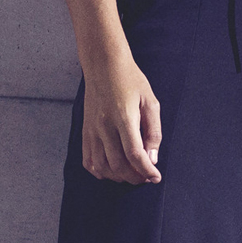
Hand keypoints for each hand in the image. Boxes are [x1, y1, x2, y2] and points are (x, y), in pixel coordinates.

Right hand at [81, 58, 162, 184]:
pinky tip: (112, 170)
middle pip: (118, 165)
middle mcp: (105, 126)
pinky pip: (88, 160)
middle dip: (135, 177)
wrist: (104, 65)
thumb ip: (153, 131)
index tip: (156, 177)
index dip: (146, 170)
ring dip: (118, 177)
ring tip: (132, 174)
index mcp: (124, 117)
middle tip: (146, 176)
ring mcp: (92, 130)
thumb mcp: (150, 101)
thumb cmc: (131, 80)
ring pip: (102, 167)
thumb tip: (152, 158)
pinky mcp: (85, 131)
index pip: (134, 154)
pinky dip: (100, 172)